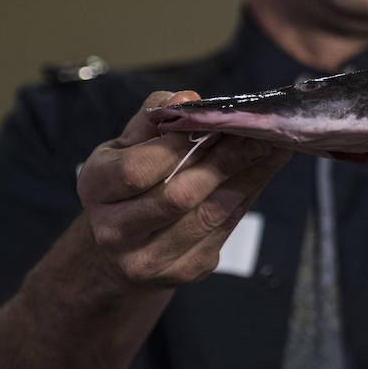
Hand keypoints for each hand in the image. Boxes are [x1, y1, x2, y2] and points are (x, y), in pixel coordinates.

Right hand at [76, 91, 290, 286]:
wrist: (120, 249)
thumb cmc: (127, 185)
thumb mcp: (125, 147)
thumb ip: (154, 120)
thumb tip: (188, 99)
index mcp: (95, 189)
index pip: (137, 169)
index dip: (179, 145)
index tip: (215, 121)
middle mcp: (115, 230)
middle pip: (178, 197)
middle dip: (225, 160)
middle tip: (260, 133)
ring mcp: (150, 258)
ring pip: (210, 215)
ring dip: (247, 177)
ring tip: (272, 147)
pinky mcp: (185, 270)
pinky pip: (225, 230)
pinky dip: (248, 196)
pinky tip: (263, 171)